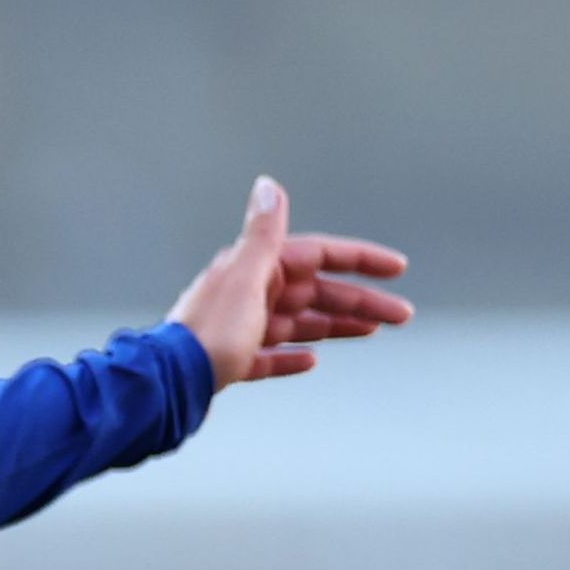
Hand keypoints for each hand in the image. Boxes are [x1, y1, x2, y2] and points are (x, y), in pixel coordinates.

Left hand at [167, 177, 414, 388]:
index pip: (319, 256)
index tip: (395, 268)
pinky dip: (290, 356)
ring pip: (298, 323)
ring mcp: (240, 329)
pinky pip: (268, 355)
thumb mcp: (244, 278)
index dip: (359, 260)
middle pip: (315, 293)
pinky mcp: (231, 362)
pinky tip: (310, 360)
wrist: (168, 384)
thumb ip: (263, 234)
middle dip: (360, 301)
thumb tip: (268, 185)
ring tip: (370, 332)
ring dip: (335, 326)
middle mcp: (248, 293)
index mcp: (255, 270)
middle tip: (401, 315)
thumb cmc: (207, 333)